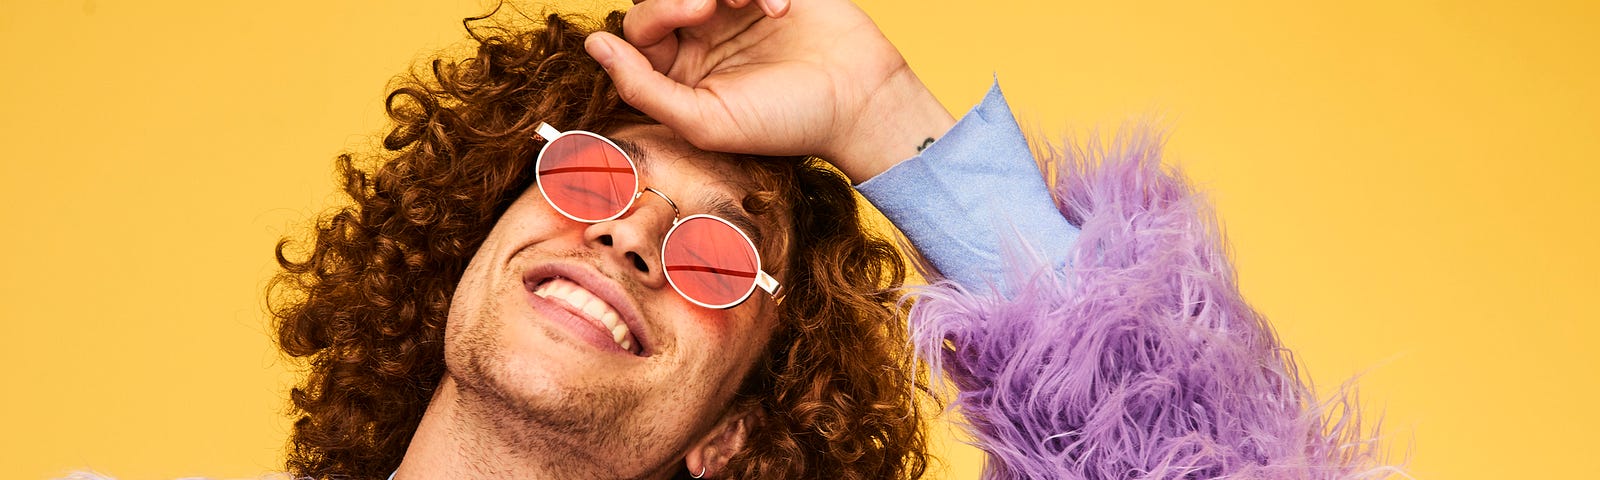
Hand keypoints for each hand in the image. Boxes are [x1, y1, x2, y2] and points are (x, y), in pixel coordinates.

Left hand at [584, 0, 954, 182]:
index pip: (640, 31)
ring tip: (749, 0)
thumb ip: (642, 87)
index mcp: (680, 72)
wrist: (859, 103)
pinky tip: (780, 7)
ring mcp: (734, 9)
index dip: (656, 15)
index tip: (696, 14)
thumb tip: (593, 45)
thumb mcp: (704, 121)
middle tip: (709, 5)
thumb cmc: (785, 123)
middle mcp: (702, 37)